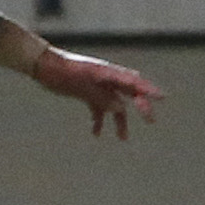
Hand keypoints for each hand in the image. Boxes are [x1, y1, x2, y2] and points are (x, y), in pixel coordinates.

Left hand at [33, 46, 163, 136]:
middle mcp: (106, 78)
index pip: (132, 82)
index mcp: (107, 73)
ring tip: (122, 138)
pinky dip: (99, 119)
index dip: (148, 90)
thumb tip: (122, 107)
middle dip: (141, 105)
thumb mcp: (81, 86)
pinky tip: (96, 133)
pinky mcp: (87, 91)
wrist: (42, 65)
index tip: (162, 97)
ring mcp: (97, 85)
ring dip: (119, 119)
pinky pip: (99, 106)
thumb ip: (101, 97)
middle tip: (151, 120)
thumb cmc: (61, 72)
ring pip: (115, 103)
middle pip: (129, 92)